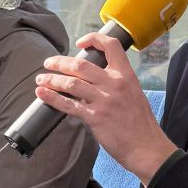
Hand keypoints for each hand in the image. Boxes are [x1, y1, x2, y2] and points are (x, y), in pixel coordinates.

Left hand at [34, 34, 177, 183]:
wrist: (147, 147)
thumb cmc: (140, 124)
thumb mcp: (134, 94)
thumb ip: (116, 85)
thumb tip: (93, 83)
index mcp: (126, 75)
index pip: (111, 46)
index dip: (93, 39)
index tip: (80, 43)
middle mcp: (114, 84)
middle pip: (81, 65)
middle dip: (60, 62)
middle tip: (48, 63)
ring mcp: (104, 100)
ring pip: (72, 83)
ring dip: (52, 80)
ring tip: (41, 80)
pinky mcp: (95, 117)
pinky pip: (69, 105)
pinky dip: (53, 98)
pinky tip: (42, 94)